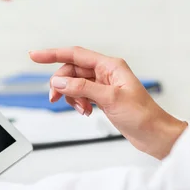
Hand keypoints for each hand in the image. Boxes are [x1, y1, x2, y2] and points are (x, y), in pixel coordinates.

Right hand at [30, 47, 186, 159]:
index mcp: (110, 66)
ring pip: (75, 84)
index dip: (53, 54)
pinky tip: (86, 112)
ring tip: (81, 110)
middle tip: (55, 98)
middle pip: (72, 71)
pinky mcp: (103, 98)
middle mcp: (106, 72)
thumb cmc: (143, 115)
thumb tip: (59, 82)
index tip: (34, 56)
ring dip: (71, 96)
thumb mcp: (110, 99)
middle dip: (62, 84)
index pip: (75, 55)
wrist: (155, 135)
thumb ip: (82, 88)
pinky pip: (81, 94)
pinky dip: (78, 102)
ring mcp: (104, 85)